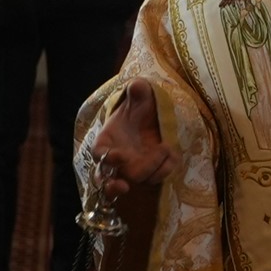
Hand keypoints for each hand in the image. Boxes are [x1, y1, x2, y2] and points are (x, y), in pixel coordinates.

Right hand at [89, 80, 179, 203]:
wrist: (154, 117)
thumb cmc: (139, 108)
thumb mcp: (140, 97)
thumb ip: (138, 91)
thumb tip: (137, 85)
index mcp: (105, 142)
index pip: (98, 154)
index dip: (105, 158)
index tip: (117, 155)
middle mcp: (114, 161)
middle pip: (107, 179)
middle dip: (112, 185)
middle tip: (124, 185)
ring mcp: (130, 169)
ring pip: (128, 185)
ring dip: (140, 180)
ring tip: (154, 174)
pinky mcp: (150, 172)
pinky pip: (153, 178)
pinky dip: (162, 172)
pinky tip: (172, 157)